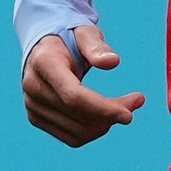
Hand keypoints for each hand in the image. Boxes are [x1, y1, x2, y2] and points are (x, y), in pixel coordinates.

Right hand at [23, 23, 147, 146]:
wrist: (44, 49)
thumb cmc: (69, 38)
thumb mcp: (84, 33)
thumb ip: (96, 46)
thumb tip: (113, 62)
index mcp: (44, 63)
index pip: (73, 96)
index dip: (103, 109)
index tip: (129, 114)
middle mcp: (33, 87)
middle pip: (78, 115)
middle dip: (111, 115)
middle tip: (136, 101)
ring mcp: (33, 106)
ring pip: (77, 132)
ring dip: (106, 125)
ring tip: (123, 107)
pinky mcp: (37, 119)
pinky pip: (72, 138)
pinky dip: (94, 132)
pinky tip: (106, 117)